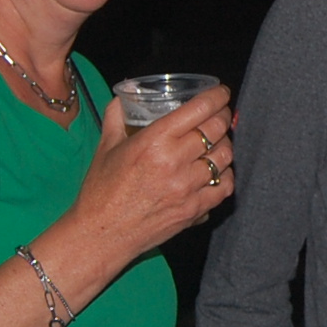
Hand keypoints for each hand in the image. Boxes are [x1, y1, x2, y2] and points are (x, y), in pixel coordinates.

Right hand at [69, 85, 235, 266]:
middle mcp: (174, 162)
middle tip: (221, 113)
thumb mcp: (106, 146)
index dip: (216, 97)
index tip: (221, 93)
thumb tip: (124, 96)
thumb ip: (116, 117)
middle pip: (217, 130)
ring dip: (225, 144)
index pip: (199, 110)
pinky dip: (225, 175)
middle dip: (224, 116)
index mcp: (154, 141)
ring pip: (225, 157)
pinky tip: (217, 170)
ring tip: (219, 141)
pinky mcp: (194, 210)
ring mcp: (187, 188)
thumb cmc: (101, 191)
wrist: (101, 234)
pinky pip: (224, 187)